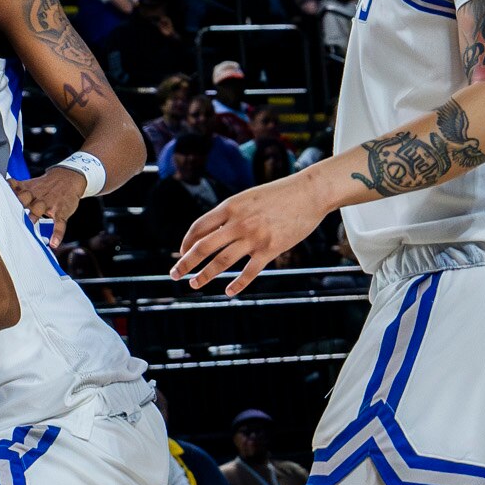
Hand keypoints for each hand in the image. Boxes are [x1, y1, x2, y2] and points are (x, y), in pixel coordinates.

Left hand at [12, 165, 85, 229]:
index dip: (6, 195)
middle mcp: (37, 196)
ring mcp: (49, 204)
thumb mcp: (31, 184)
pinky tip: (54, 242)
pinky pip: (59, 223)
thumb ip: (16, 191)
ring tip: (27, 230)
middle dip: (17, 205)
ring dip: (32, 217)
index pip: (14, 190)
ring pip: (39, 209)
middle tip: (9, 215)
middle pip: (24, 198)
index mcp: (28, 190)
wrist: (69, 177)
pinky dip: (57, 233)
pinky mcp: (61, 211)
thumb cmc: (46, 185)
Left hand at [172, 170, 335, 294]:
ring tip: (194, 285)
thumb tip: (212, 231)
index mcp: (230, 206)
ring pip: (221, 262)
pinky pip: (249, 272)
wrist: (309, 193)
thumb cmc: (279, 195)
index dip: (187, 243)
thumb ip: (231, 213)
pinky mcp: (271, 249)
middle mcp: (238, 222)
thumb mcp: (248, 198)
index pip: (199, 227)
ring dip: (204, 275)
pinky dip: (237, 284)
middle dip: (185, 263)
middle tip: (174, 274)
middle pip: (203, 247)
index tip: (182, 253)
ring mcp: (254, 237)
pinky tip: (228, 292)